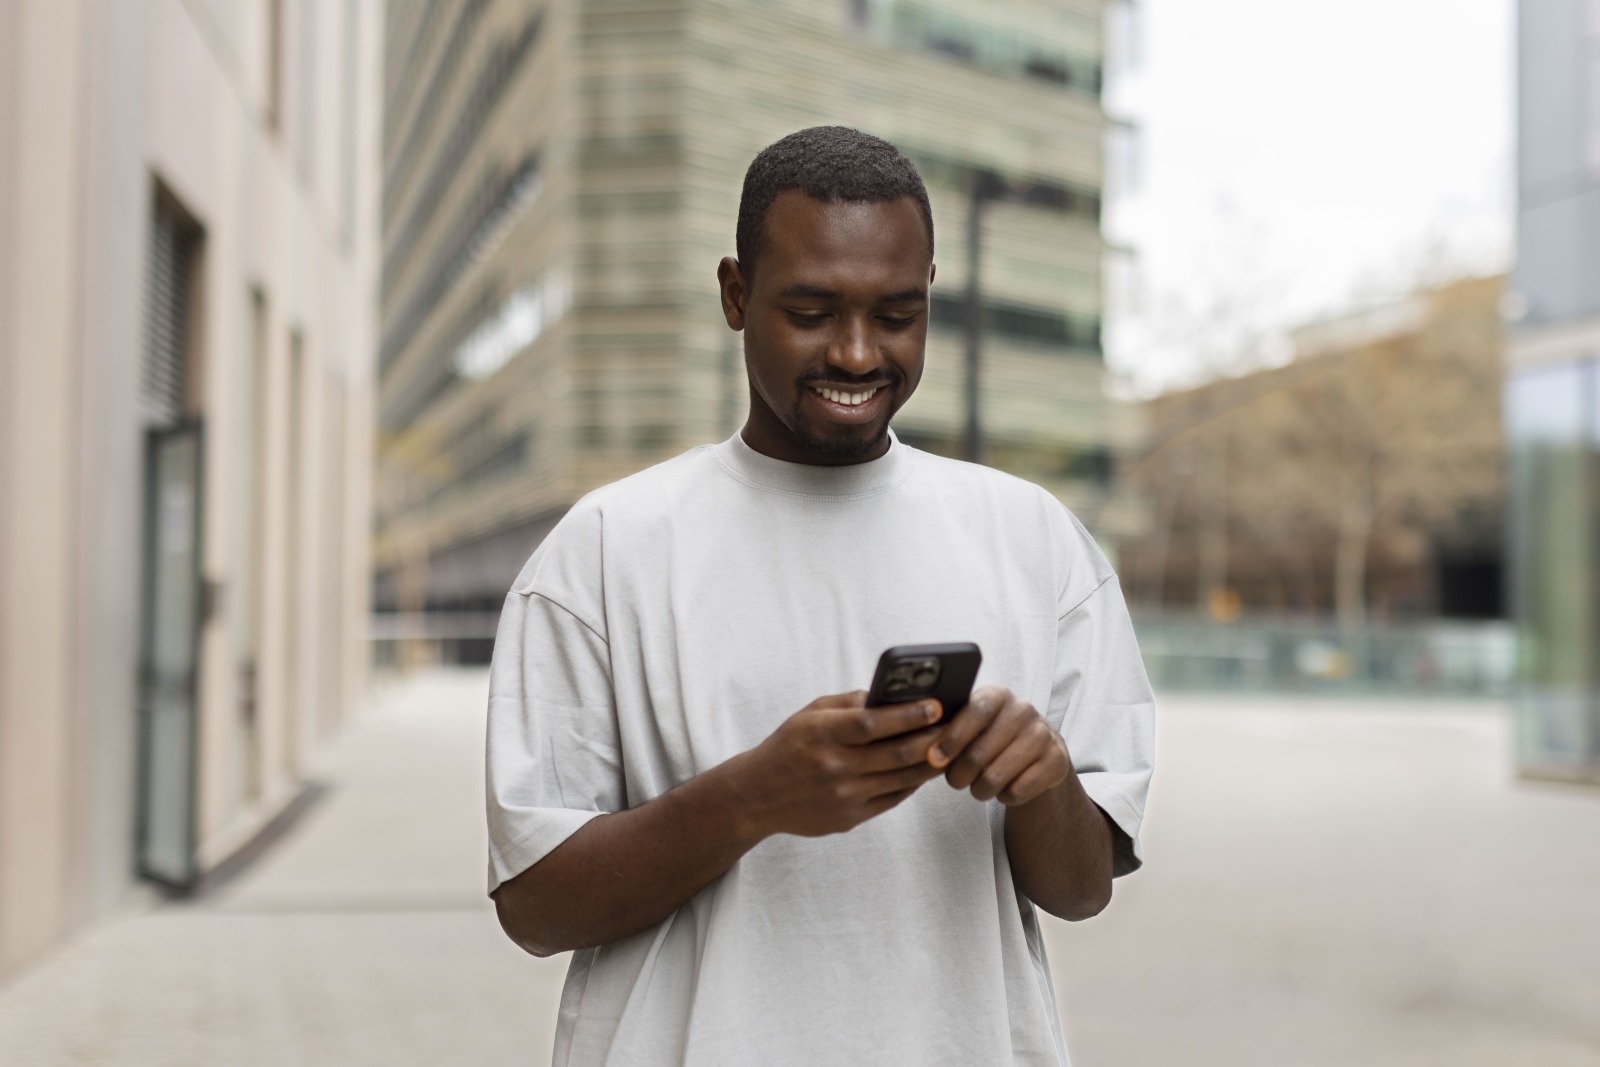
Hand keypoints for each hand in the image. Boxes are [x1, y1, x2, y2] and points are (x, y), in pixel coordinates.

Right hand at [733, 691, 946, 837]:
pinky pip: (892, 799)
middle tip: (957, 725)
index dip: (909, 714)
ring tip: (951, 746)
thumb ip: (849, 703)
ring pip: (901, 779)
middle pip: (896, 753)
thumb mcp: (810, 714)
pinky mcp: (849, 818)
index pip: (873, 723)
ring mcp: (843, 796)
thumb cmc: (789, 746)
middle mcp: (834, 767)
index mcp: (822, 734)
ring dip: (931, 762)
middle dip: (932, 737)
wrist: (758, 795)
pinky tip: (925, 768)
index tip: (937, 705)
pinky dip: (913, 783)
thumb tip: (892, 694)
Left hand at [927, 685, 1070, 805]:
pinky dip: (1005, 797)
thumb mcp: (972, 725)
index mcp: (998, 695)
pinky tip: (1005, 789)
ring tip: (978, 787)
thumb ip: (948, 730)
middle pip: (979, 752)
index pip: (975, 712)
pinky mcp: (1057, 761)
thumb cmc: (991, 738)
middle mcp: (1023, 710)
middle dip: (958, 774)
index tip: (934, 758)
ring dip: (979, 790)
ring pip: (996, 777)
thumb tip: (926, 752)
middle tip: (955, 781)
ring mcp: (1043, 735)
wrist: (1038, 753)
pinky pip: (1018, 790)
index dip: (952, 737)